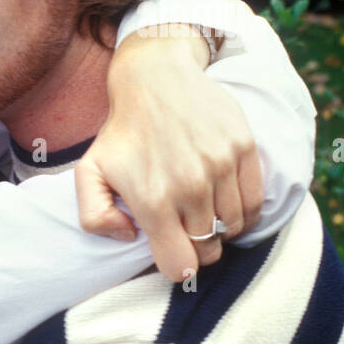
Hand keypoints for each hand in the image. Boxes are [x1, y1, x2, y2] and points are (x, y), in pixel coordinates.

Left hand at [76, 25, 263, 281]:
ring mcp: (220, 167)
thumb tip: (129, 237)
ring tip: (205, 211)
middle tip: (187, 228)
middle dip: (198, 247)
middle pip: (209, 250)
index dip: (175, 265)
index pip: (179, 266)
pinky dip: (244, 212)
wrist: (156, 76)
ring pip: (234, 228)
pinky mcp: (243, 148)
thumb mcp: (88, 170)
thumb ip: (94, 216)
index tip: (171, 249)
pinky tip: (227, 201)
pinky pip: (255, 203)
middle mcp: (190, 187)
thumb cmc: (123, 130)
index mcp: (153, 200)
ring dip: (221, 228)